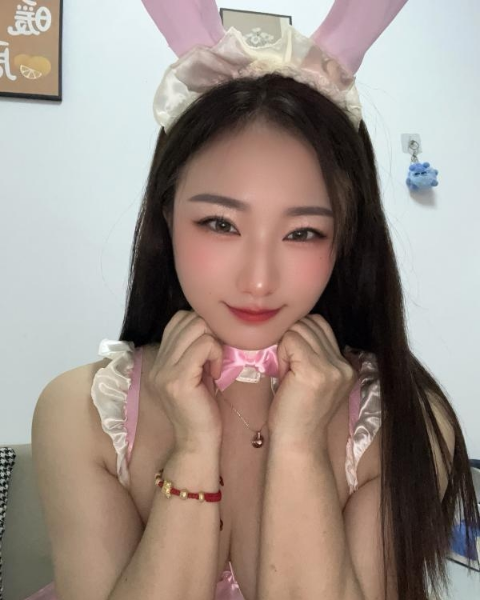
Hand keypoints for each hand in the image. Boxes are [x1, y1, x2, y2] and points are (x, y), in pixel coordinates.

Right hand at [148, 310, 224, 451]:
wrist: (197, 442)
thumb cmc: (202, 409)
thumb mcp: (196, 373)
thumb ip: (195, 350)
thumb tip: (210, 324)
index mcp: (159, 360)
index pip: (178, 320)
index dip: (200, 326)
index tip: (210, 350)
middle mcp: (157, 364)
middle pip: (187, 319)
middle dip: (209, 331)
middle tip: (215, 356)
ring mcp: (164, 371)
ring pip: (196, 327)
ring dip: (214, 342)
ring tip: (215, 364)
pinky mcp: (178, 379)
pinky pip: (204, 345)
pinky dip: (216, 354)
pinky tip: (217, 373)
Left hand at [267, 314, 356, 448]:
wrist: (296, 441)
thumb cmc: (297, 412)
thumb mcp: (315, 379)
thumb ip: (316, 353)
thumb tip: (297, 325)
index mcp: (347, 365)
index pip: (321, 325)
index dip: (301, 337)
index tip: (295, 363)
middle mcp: (344, 365)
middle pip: (311, 323)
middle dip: (293, 339)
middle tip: (289, 368)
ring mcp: (332, 368)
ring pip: (300, 328)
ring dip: (286, 346)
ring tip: (287, 372)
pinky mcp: (315, 371)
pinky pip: (290, 339)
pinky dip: (281, 352)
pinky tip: (283, 374)